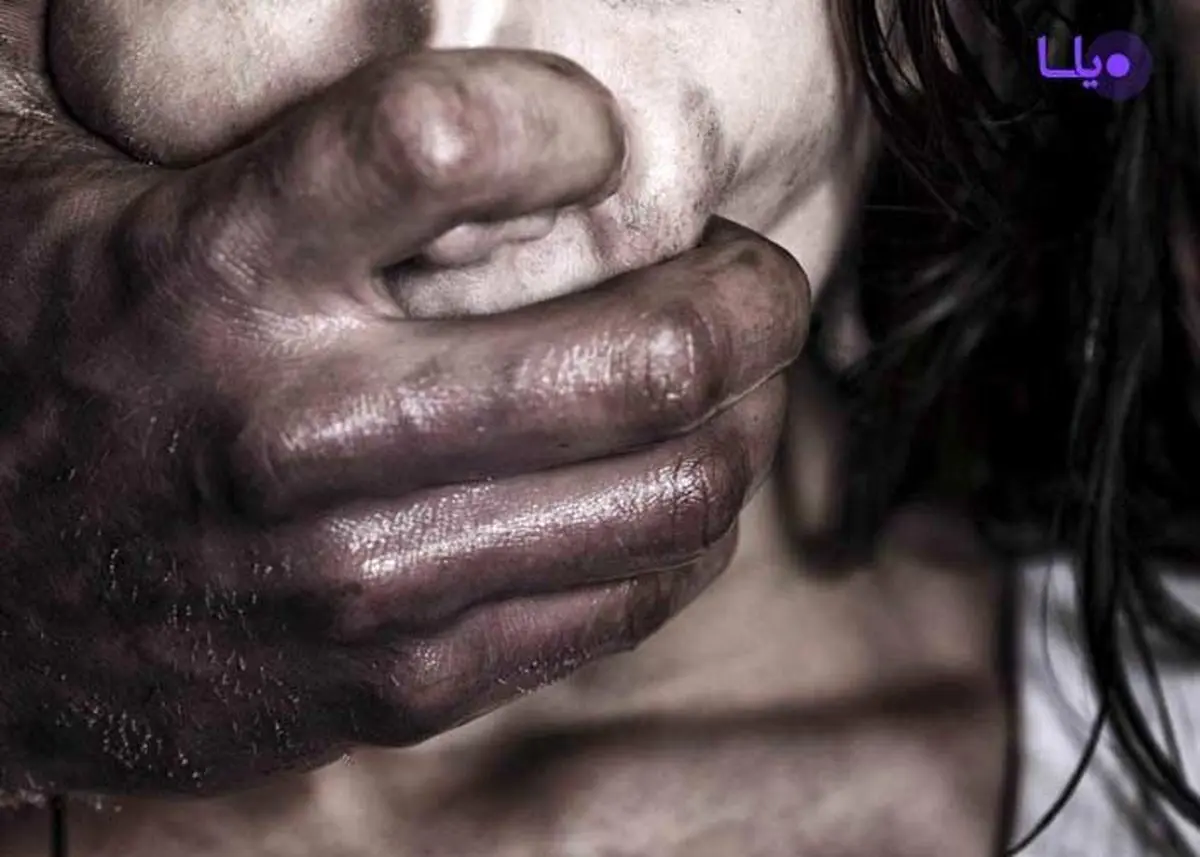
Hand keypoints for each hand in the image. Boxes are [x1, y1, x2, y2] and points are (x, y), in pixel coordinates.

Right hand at [0, 35, 808, 795]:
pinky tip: (669, 483)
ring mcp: (366, 579)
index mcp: (211, 271)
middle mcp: (304, 434)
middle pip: (636, 353)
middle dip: (747, 296)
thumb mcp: (38, 190)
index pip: (451, 142)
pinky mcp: (404, 681)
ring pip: (667, 491)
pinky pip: (623, 602)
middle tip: (753, 275)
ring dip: (743, 418)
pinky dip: (685, 534)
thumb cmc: (21, 375)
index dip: (573, 123)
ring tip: (734, 383)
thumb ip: (155, 80)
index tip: (601, 141)